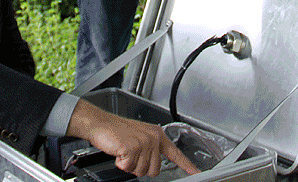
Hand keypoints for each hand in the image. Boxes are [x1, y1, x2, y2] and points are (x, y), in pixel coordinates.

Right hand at [67, 100, 199, 176]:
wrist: (100, 124)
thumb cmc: (116, 131)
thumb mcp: (139, 137)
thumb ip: (150, 149)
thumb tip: (155, 165)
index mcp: (157, 135)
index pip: (175, 153)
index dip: (188, 165)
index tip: (198, 173)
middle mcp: (153, 138)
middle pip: (154, 170)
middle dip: (140, 167)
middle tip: (130, 154)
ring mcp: (143, 143)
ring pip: (141, 171)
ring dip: (129, 165)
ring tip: (123, 151)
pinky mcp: (132, 147)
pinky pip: (128, 167)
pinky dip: (120, 164)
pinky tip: (118, 152)